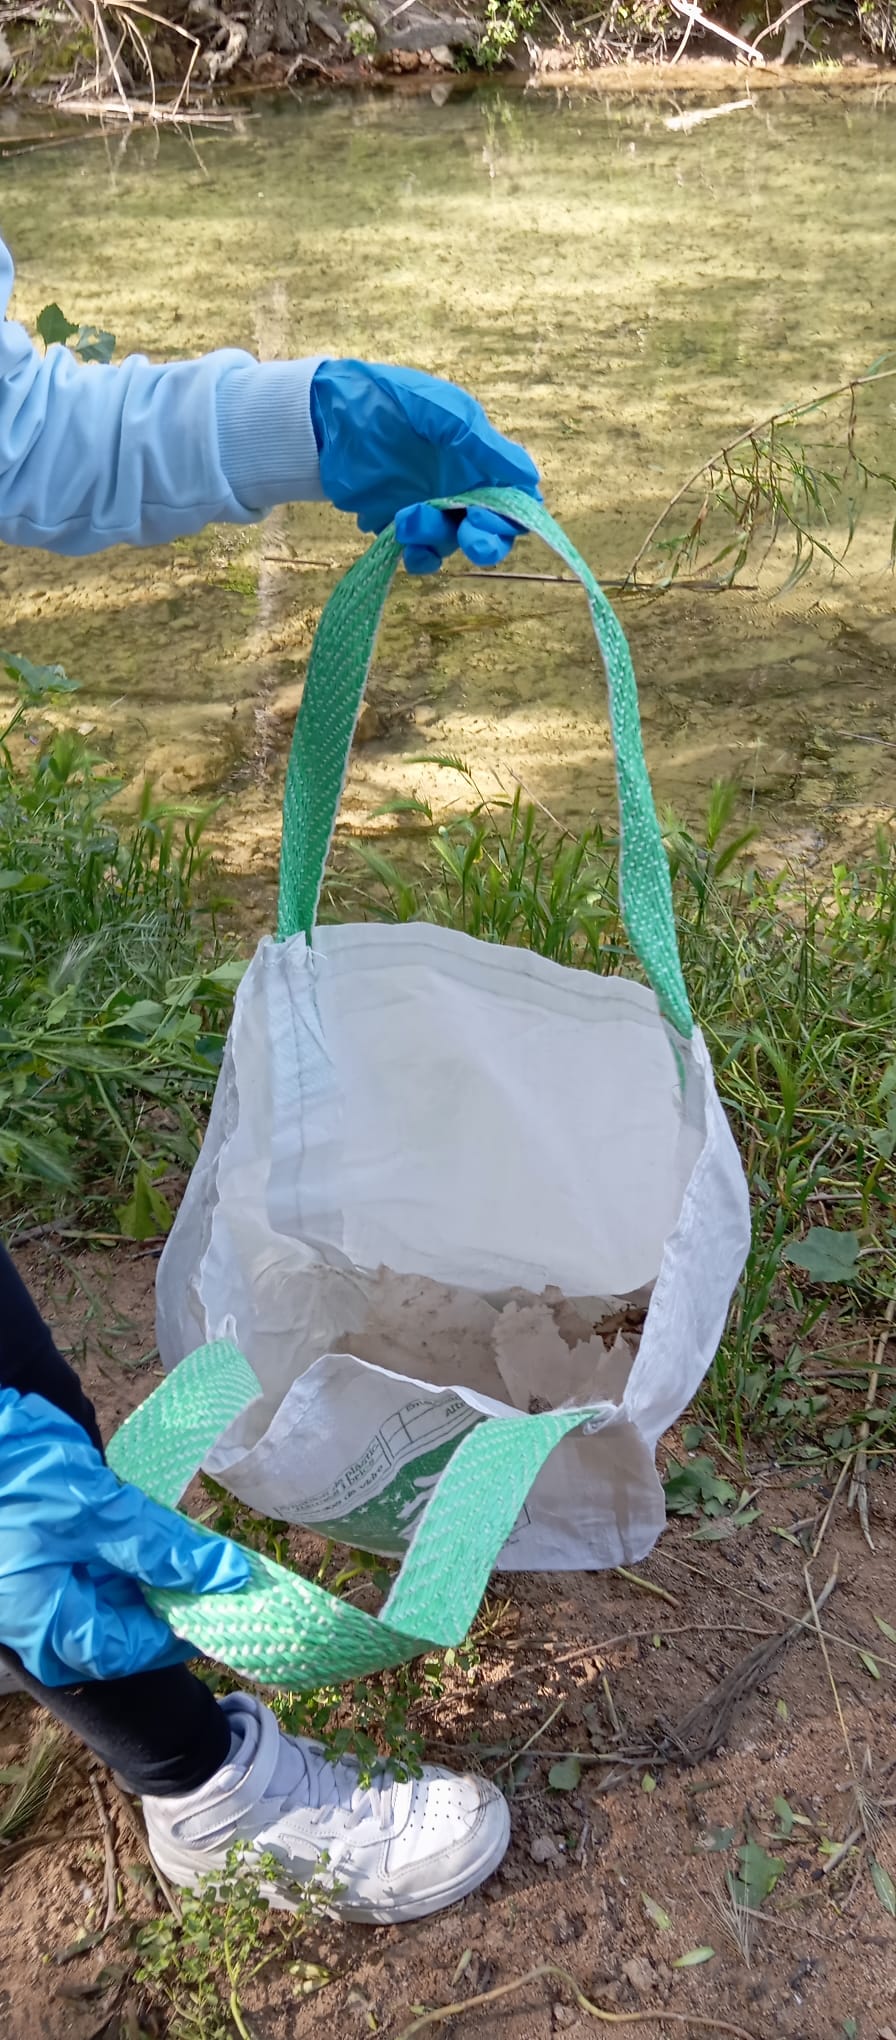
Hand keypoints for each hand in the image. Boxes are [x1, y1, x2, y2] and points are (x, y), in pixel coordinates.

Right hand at [0, 1389, 248, 1686]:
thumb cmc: (24, 1471)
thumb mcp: (97, 1510)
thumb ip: (158, 1547)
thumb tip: (225, 1575)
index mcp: (37, 1619)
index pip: (115, 1650)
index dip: (169, 1636)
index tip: (219, 1611)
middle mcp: (32, 1614)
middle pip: (109, 1631)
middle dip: (161, 1608)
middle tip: (213, 1585)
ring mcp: (35, 1584)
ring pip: (103, 1600)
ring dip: (149, 1581)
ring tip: (197, 1560)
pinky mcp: (42, 1554)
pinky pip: (91, 1572)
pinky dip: (127, 1560)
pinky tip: (158, 1541)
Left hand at [310, 359, 540, 573]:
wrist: (332, 414)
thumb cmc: (394, 401)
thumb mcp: (446, 414)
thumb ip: (486, 448)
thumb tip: (531, 479)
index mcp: (480, 463)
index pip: (514, 502)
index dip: (514, 517)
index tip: (499, 516)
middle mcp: (461, 491)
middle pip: (490, 533)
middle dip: (485, 540)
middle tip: (471, 537)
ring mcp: (431, 510)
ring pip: (451, 544)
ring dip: (436, 537)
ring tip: (408, 516)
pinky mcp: (398, 525)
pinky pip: (419, 553)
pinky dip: (417, 555)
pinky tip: (404, 542)